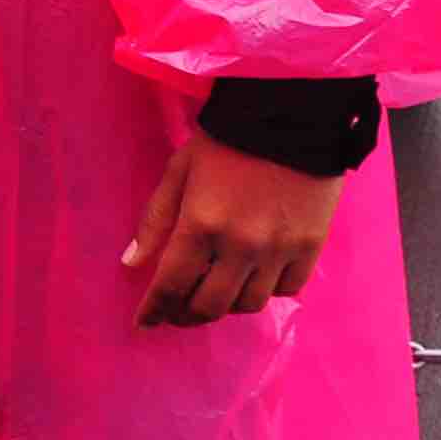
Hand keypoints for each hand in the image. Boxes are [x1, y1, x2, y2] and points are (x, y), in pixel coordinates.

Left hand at [125, 133, 343, 326]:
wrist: (291, 116)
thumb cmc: (225, 140)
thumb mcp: (179, 170)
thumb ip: (155, 219)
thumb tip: (131, 263)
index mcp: (201, 224)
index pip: (171, 284)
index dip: (154, 310)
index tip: (143, 323)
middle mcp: (239, 246)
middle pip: (209, 305)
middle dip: (185, 315)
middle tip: (176, 311)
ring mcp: (278, 251)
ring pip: (248, 305)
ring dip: (225, 305)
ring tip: (213, 293)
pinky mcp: (309, 248)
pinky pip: (285, 290)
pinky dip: (265, 291)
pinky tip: (252, 279)